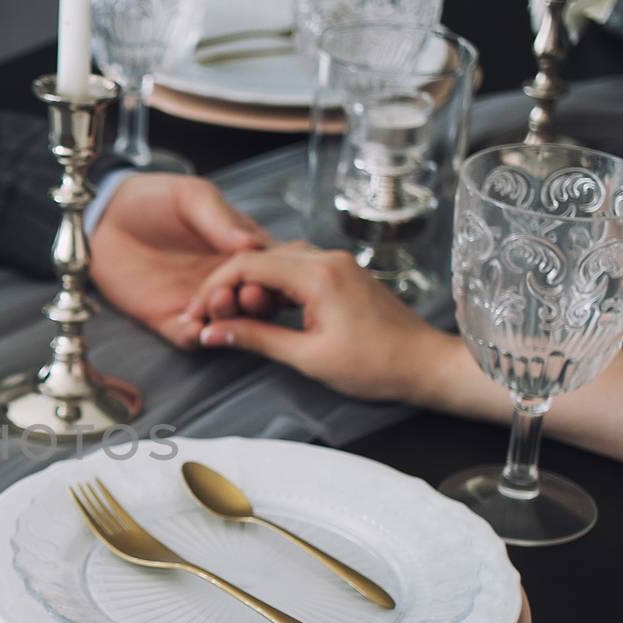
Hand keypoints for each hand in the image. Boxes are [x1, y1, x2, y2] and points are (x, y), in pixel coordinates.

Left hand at [89, 174, 273, 347]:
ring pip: (227, 324)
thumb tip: (253, 243)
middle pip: (258, 303)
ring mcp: (199, 302)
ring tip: (218, 301)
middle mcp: (225, 279)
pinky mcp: (170, 319)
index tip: (271, 274)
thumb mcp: (191, 197)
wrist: (104, 218)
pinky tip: (196, 327)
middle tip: (246, 294)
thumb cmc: (152, 200)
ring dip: (229, 320)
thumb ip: (220, 219)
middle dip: (258, 303)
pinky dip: (198, 337)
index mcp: (240, 249)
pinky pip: (191, 338)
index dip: (276, 275)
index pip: (273, 269)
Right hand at [188, 245, 461, 403]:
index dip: (214, 288)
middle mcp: (327, 258)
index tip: (196, 313)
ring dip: (250, 282)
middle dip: (227, 284)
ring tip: (230, 313)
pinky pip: (298, 266)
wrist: (426, 365)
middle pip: (259, 256)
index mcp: (317, 274)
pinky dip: (273, 283)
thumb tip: (213, 334)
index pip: (247, 265)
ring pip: (278, 259)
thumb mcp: (308, 358)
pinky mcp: (344, 273)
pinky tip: (263, 306)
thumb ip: (257, 339)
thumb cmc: (375, 366)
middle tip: (207, 315)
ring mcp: (338, 262)